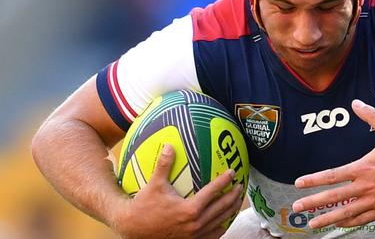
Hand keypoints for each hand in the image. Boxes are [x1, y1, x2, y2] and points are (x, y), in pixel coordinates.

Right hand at [112, 144, 243, 238]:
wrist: (133, 229)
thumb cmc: (144, 206)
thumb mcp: (154, 185)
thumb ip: (164, 165)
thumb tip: (169, 146)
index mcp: (190, 210)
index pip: (212, 192)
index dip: (224, 181)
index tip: (232, 172)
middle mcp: (195, 224)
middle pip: (222, 208)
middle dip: (233, 196)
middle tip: (240, 185)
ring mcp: (195, 235)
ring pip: (220, 223)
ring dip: (231, 211)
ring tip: (237, 201)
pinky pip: (213, 235)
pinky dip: (221, 226)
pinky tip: (224, 220)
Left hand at [292, 100, 374, 228]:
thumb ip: (371, 116)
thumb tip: (356, 102)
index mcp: (364, 168)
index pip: (332, 176)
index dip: (314, 180)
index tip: (298, 184)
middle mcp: (367, 187)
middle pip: (334, 198)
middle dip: (313, 203)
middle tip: (296, 208)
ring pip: (346, 213)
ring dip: (327, 219)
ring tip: (312, 224)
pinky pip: (363, 219)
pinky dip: (349, 223)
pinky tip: (339, 225)